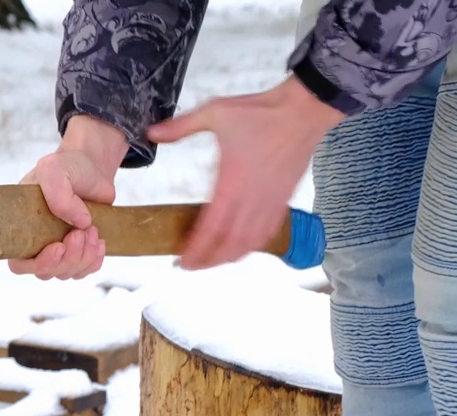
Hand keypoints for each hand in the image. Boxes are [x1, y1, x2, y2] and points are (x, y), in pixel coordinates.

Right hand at [11, 115, 126, 279]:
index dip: (38, 263)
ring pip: (66, 273)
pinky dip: (94, 261)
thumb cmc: (67, 166)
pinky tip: (100, 242)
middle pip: (46, 272)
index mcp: (21, 228)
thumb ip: (58, 195)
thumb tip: (79, 224)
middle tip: (82, 231)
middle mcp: (36, 243)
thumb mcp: (54, 170)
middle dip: (68, 258)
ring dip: (83, 256)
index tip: (58, 246)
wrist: (92, 167)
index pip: (19, 264)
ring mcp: (58, 249)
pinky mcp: (79, 251)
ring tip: (92, 229)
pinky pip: (84, 270)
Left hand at [146, 75, 345, 269]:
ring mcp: (270, 201)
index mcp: (232, 182)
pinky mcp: (283, 199)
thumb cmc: (262, 112)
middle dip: (209, 260)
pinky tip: (241, 248)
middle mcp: (252, 198)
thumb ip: (181, 127)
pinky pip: (267, 231)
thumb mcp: (215, 113)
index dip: (197, 249)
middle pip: (229, 244)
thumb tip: (151, 132)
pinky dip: (252, 245)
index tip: (182, 260)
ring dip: (229, 256)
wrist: (304, 109)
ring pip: (249, 242)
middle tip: (190, 266)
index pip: (211, 228)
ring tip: (211, 262)